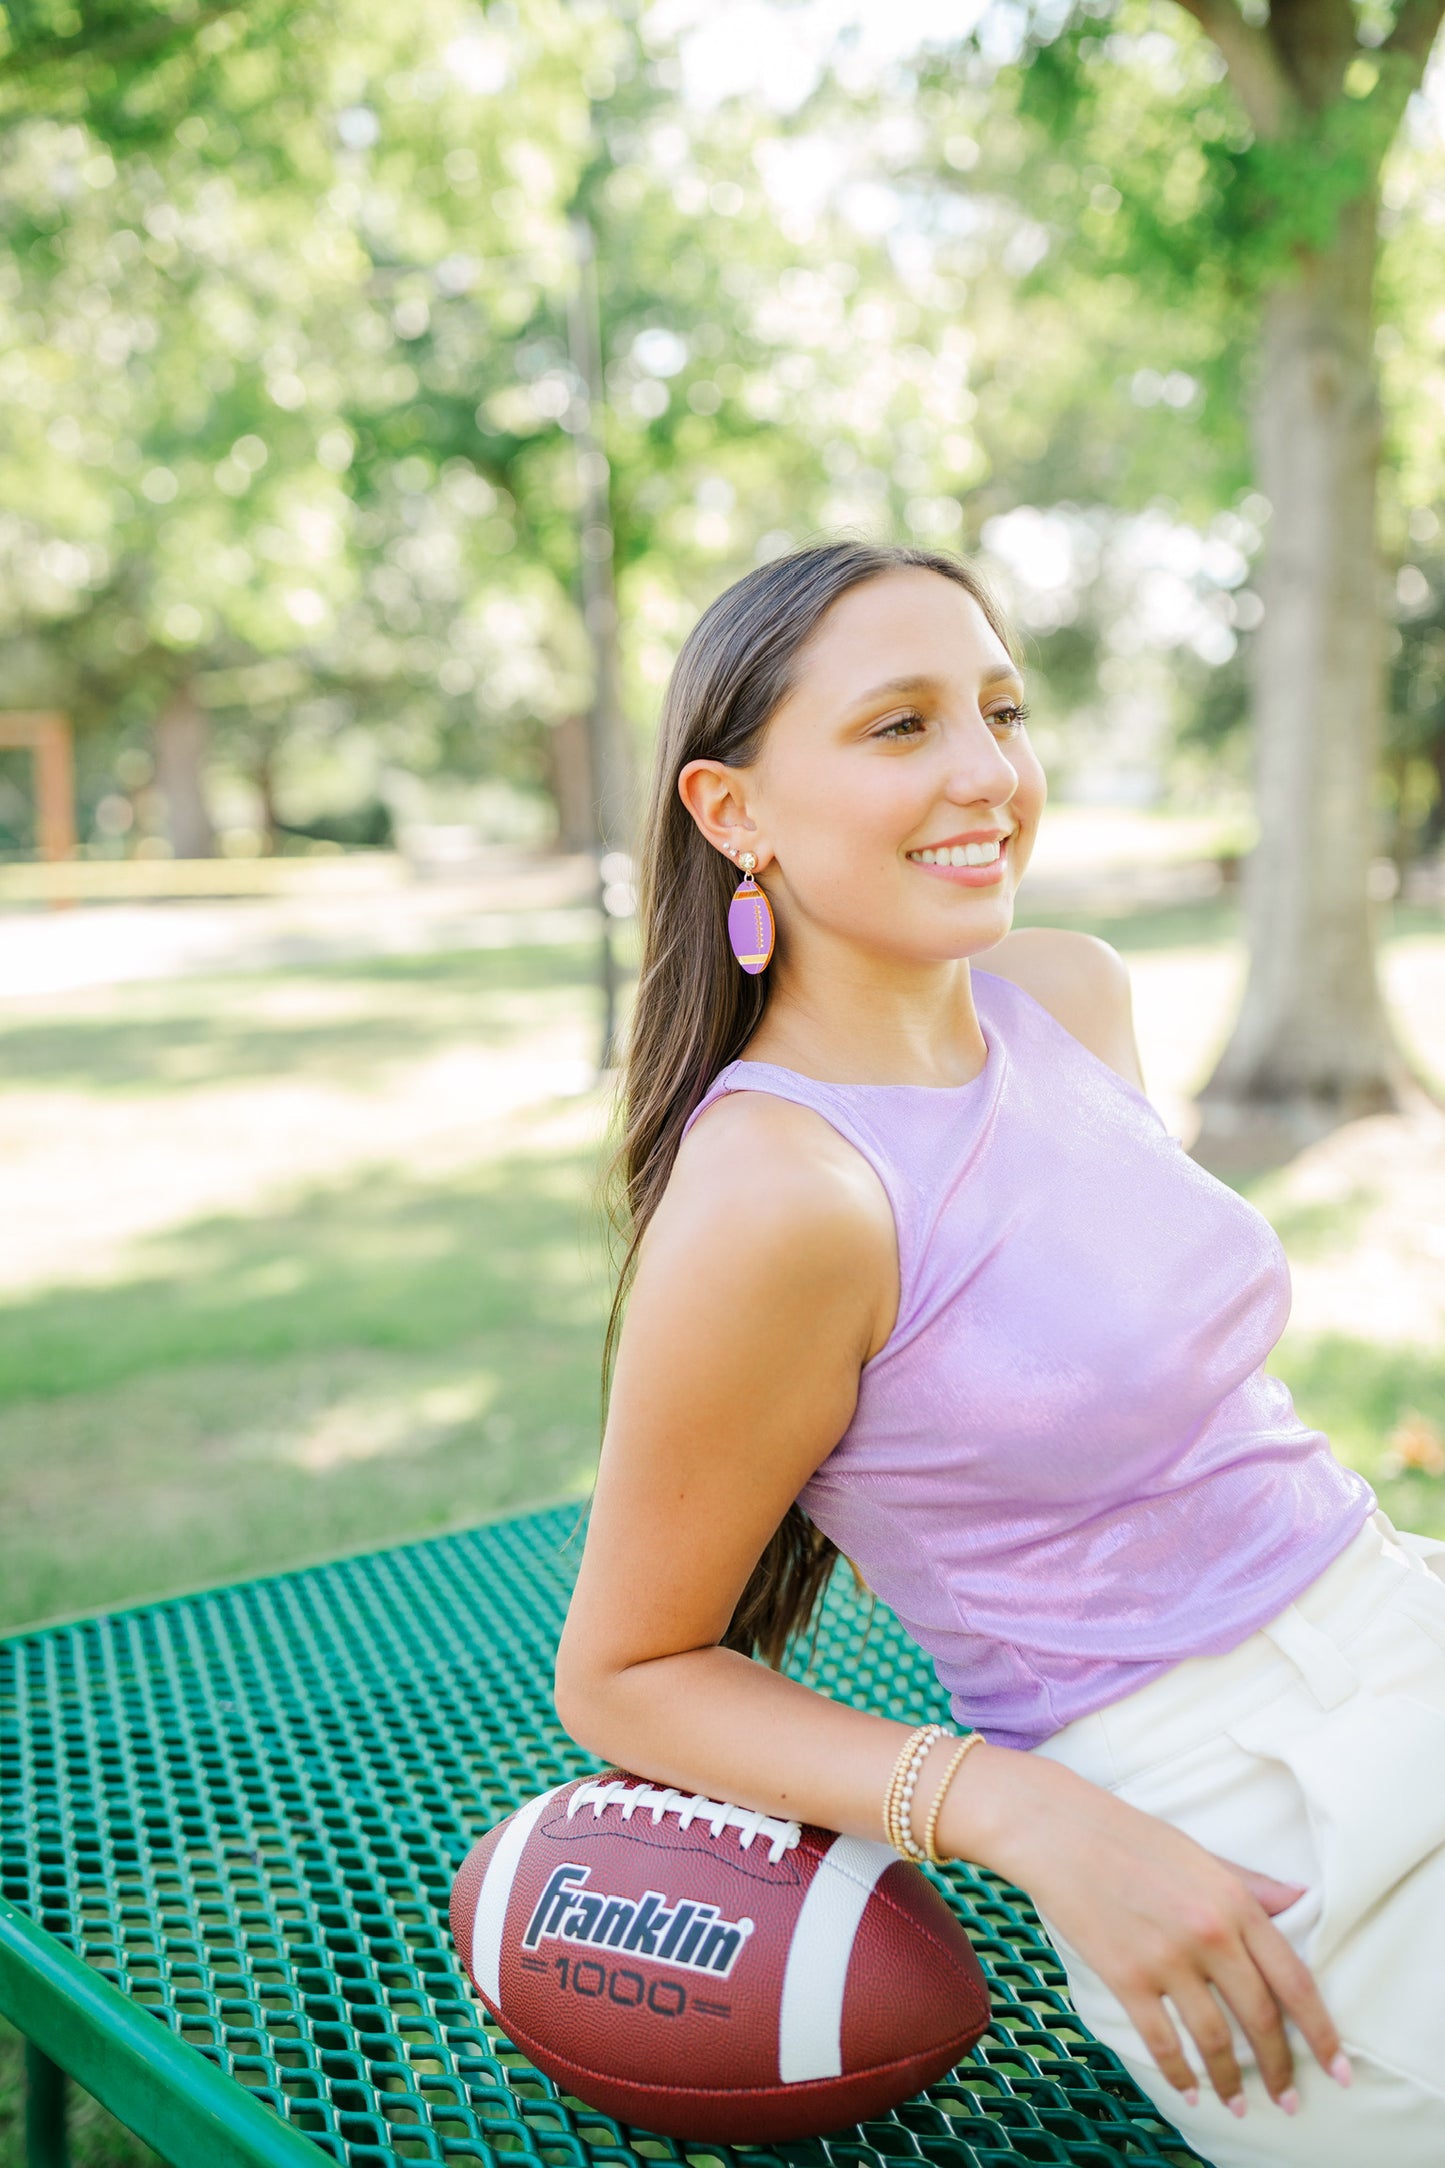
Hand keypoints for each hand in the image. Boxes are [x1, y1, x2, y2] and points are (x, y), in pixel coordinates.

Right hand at [945, 1748, 1349, 2117]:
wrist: (1059, 1830)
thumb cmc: (1131, 1836)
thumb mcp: (1201, 1854)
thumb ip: (1252, 1886)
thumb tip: (1301, 1905)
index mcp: (1234, 1902)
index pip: (1295, 1981)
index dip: (1321, 2033)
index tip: (1339, 2068)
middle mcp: (1209, 1934)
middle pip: (1259, 2019)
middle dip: (1279, 2068)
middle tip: (1290, 2100)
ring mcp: (1166, 1958)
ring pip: (1214, 2039)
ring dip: (1231, 2081)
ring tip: (1240, 2104)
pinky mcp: (1125, 1976)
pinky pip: (1162, 2040)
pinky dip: (1180, 2074)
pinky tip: (1191, 2090)